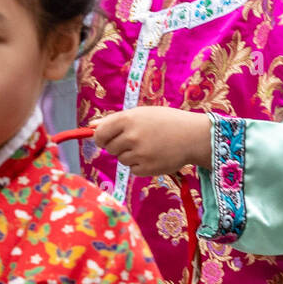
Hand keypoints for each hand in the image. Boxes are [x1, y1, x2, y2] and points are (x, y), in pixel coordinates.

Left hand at [91, 107, 211, 176]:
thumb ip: (114, 120)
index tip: (107, 138)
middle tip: (138, 139)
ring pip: (122, 160)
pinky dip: (141, 165)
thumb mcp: (141, 114)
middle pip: (110, 148)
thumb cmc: (165, 121)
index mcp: (127, 120)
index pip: (100, 134)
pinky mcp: (146, 169)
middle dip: (119, 146)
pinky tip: (154, 156)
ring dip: (131, 155)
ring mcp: (139, 154)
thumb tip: (90, 126)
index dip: (102, 138)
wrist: (192, 136)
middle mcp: (131, 137)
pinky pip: (133, 170)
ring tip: (149, 146)